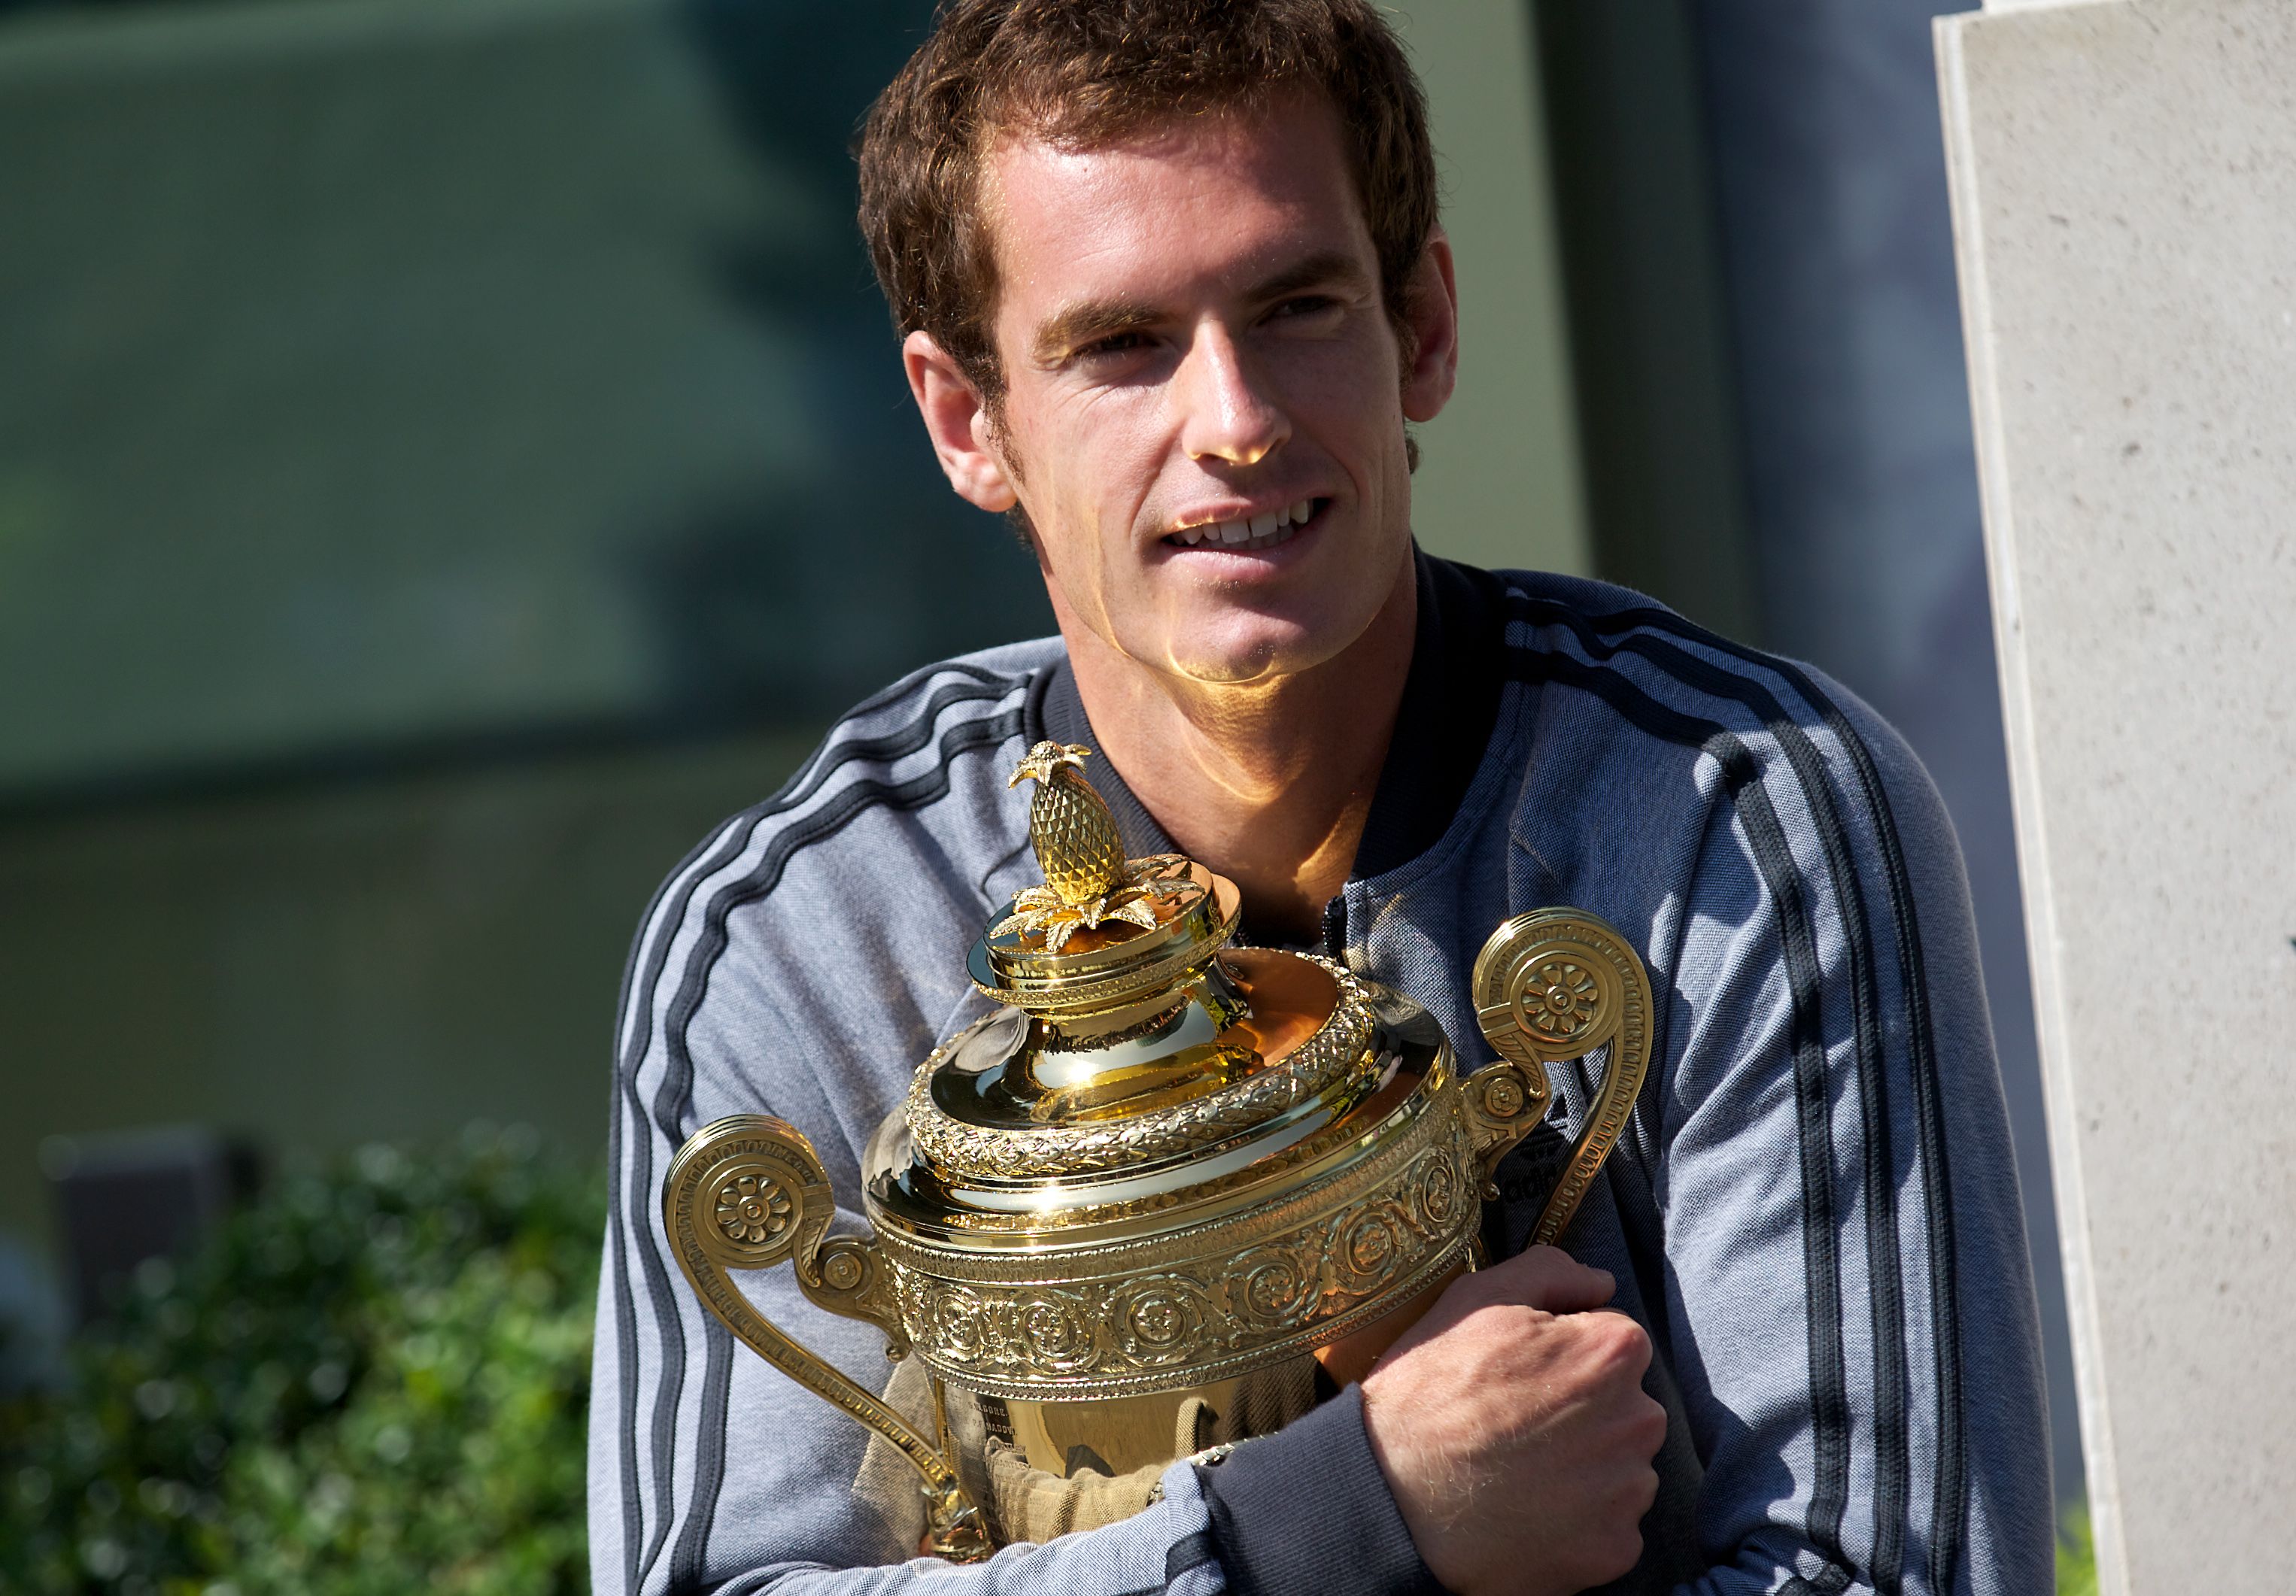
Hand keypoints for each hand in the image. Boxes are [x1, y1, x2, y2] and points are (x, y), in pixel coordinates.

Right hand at [1360, 1246, 1664, 1595]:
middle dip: (1585, 1409)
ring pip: (1622, 1466)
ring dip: (1587, 1465)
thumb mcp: (1475, 1300)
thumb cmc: (1430, 1391)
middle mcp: (1637, 1419)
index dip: (1565, 1353)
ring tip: (1520, 1468)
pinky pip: (1612, 1523)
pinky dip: (1580, 1519)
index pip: (1615, 1341)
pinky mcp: (1614, 1548)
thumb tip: (1602, 1282)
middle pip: (1625, 1405)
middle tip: (1518, 1423)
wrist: (1394, 1497)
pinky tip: (1529, 1507)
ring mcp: (1628, 1490)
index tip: (1523, 1374)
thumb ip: (1550, 1272)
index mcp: (1611, 1352)